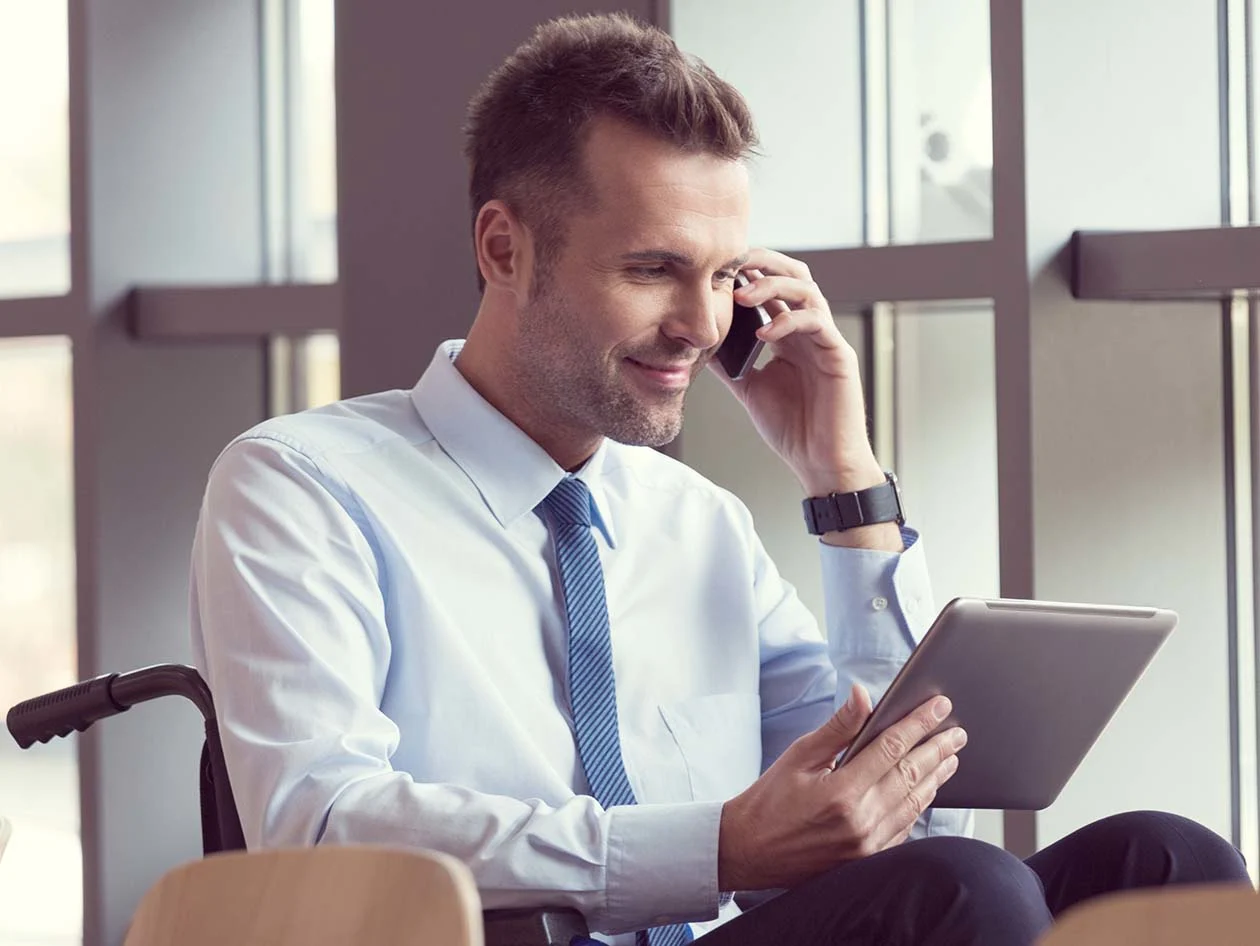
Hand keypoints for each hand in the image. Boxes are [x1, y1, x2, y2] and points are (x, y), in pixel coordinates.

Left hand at [711, 251, 881, 499]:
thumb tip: (700, 343)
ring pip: (807, 290)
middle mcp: (809, 331)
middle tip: (733, 262)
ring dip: (772, 286)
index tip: (719, 270)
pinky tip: (763, 334)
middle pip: (794, 275)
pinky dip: (788, 321)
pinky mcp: (839, 354)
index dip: (750, 273)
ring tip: (742, 295)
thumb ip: (731, 362)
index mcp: (790, 335)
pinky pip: (816, 322)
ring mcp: (826, 340)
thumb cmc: (792, 428)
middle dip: (764, 262)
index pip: (773, 288)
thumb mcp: (749, 387)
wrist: (820, 462)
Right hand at [717, 684, 966, 890]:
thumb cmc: (769, 801)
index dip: (918, 723)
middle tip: (956, 731)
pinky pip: (904, 828)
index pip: (891, 748)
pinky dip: (919, 805)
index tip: (938, 706)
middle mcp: (860, 821)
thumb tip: (862, 695)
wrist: (749, 851)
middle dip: (937, 749)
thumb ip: (837, 727)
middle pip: (911, 775)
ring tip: (950, 756)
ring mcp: (866, 845)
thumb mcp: (798, 756)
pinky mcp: (866, 859)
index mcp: (841, 792)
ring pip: (914, 804)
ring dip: (935, 777)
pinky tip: (927, 790)